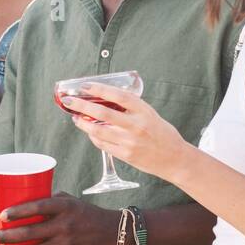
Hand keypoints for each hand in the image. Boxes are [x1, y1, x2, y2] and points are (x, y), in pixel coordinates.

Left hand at [0, 192, 118, 244]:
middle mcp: (64, 225)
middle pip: (30, 232)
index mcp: (64, 207)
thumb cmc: (86, 213)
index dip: (18, 211)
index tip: (2, 215)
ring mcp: (66, 244)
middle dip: (7, 236)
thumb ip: (49, 200)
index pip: (37, 206)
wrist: (112, 232)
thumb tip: (24, 200)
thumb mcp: (70, 201)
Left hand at [62, 82, 190, 179]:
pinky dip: (93, 136)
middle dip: (82, 105)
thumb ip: (131, 108)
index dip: (99, 89)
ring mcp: (129, 141)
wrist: (174, 159)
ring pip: (98, 130)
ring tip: (76, 117)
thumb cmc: (162, 134)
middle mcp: (136, 125)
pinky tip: (90, 131)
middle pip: (102, 112)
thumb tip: (107, 100)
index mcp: (144, 111)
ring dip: (83, 123)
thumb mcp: (150, 114)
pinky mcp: (125, 155)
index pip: (118, 96)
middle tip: (69, 100)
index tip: (85, 86)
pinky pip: (103, 144)